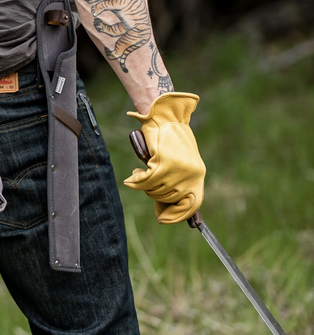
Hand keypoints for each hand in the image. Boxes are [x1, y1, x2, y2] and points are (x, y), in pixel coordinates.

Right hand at [125, 92, 205, 223]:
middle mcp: (191, 174)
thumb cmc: (168, 138)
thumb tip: (165, 207)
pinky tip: (136, 173)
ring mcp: (178, 169)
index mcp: (198, 174)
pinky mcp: (163, 163)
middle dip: (153, 193)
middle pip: (169, 198)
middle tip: (145, 183)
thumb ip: (177, 180)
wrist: (163, 115)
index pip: (192, 205)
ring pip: (155, 190)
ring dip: (144, 185)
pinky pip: (146, 181)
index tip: (163, 220)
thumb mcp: (179, 161)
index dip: (177, 215)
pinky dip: (137, 180)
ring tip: (140, 174)